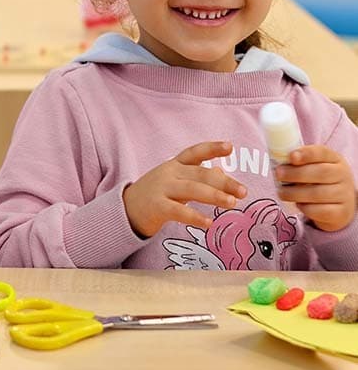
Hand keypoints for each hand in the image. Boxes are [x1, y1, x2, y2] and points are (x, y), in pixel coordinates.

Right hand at [123, 141, 247, 237]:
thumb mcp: (173, 180)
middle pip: (200, 174)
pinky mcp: (157, 206)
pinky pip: (178, 211)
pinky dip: (194, 216)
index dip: (212, 148)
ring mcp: (162, 189)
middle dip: (223, 181)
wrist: (126, 209)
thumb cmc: (155, 194)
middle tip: (243, 191)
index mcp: (174, 165)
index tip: (230, 146)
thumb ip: (195, 176)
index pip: (194, 153)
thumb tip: (221, 171)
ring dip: (214, 195)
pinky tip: (208, 223)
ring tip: (232, 203)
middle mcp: (169, 173)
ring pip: (192, 189)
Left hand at [275, 145, 356, 231]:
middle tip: (278, 174)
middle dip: (295, 173)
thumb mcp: (313, 166)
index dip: (306, 154)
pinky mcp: (341, 213)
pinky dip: (305, 208)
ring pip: (318, 193)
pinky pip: (320, 211)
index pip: (322, 152)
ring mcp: (344, 195)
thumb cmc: (320, 180)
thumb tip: (276, 160)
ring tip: (281, 192)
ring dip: (294, 193)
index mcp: (334, 159)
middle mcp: (342, 175)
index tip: (291, 156)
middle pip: (321, 172)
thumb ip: (298, 162)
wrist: (340, 204)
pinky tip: (297, 204)